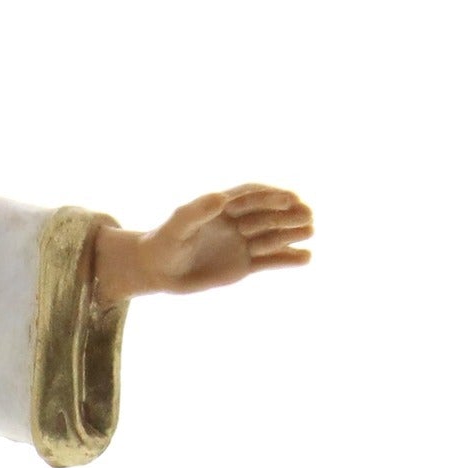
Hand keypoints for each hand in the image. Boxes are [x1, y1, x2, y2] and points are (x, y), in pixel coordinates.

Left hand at [94, 185, 313, 304]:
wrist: (158, 270)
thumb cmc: (164, 242)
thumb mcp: (177, 226)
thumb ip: (196, 212)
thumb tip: (219, 197)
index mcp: (223, 206)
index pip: (252, 197)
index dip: (270, 197)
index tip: (288, 197)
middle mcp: (238, 222)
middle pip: (267, 215)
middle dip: (287, 214)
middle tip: (308, 215)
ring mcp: (243, 243)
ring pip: (272, 237)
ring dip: (292, 233)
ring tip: (310, 231)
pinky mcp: (245, 264)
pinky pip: (270, 261)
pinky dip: (287, 259)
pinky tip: (306, 258)